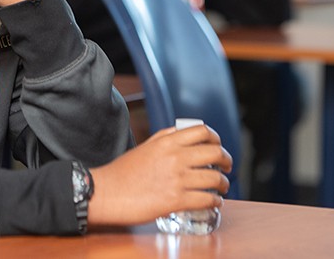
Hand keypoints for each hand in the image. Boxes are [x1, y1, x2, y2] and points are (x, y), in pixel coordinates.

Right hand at [88, 124, 231, 225]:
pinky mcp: (176, 200)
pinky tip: (214, 202)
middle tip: (226, 168)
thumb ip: (165, 138)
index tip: (218, 147)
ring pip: (215, 178)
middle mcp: (175, 157)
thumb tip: (183, 134)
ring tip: (221, 188)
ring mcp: (177, 179)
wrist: (107, 192)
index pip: (203, 131)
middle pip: (215, 152)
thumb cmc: (123, 172)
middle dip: (226, 161)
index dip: (216, 139)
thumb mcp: (145, 146)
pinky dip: (216, 201)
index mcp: (167, 142)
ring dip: (223, 184)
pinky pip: (207, 199)